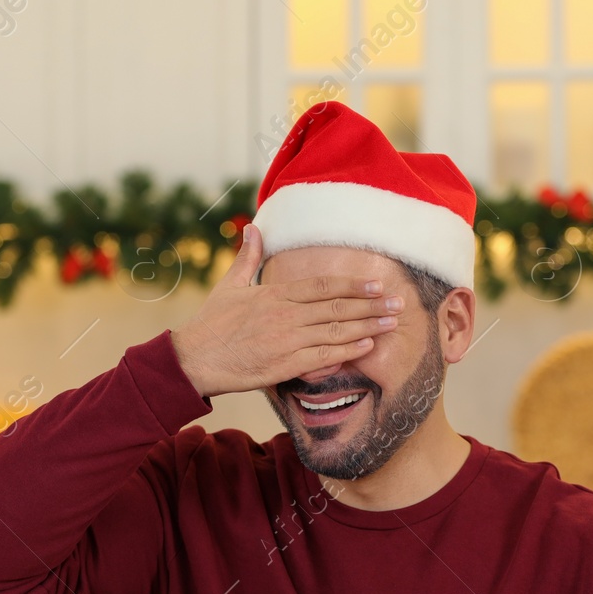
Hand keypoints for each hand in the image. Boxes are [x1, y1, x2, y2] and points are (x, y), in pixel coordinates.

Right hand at [170, 224, 403, 397]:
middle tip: (397, 302)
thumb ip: (247, 258)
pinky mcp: (284, 365)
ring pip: (335, 331)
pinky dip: (347, 350)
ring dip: (367, 326)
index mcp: (275, 294)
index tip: (376, 283)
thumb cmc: (212, 324)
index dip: (352, 284)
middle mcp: (285, 315)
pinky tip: (367, 346)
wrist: (195, 359)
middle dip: (371, 304)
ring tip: (391, 322)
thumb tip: (253, 229)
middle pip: (337, 307)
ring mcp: (287, 340)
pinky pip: (323, 356)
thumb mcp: (230, 285)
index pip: (323, 286)